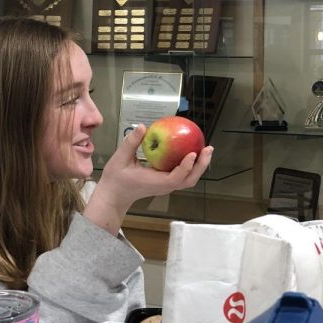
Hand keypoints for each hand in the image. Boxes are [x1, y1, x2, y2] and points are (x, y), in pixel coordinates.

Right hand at [84, 123, 213, 234]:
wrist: (114, 196)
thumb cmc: (116, 179)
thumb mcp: (120, 159)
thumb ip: (131, 143)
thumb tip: (142, 126)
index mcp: (155, 183)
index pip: (175, 178)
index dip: (186, 167)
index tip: (192, 153)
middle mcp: (165, 186)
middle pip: (189, 180)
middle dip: (201, 165)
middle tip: (208, 148)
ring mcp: (167, 186)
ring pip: (188, 179)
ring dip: (199, 166)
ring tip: (206, 149)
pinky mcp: (166, 183)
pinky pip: (182, 175)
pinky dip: (191, 165)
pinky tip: (192, 151)